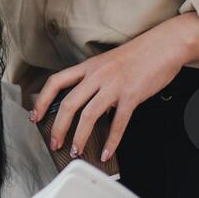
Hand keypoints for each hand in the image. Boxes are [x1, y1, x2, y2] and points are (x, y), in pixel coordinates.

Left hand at [30, 15, 195, 161]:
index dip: (42, 100)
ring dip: (80, 137)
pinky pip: (118, 123)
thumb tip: (84, 104)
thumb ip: (93, 80)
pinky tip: (106, 152)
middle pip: (69, 103)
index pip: (56, 82)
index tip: (35, 117)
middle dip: (58, 127)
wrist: (163, 46)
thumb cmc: (137, 55)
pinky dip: (111, 141)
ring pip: (89, 115)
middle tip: (54, 143)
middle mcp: (97, 75)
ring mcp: (114, 86)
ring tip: (76, 151)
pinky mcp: (132, 95)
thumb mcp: (107, 63)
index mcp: (88, 67)